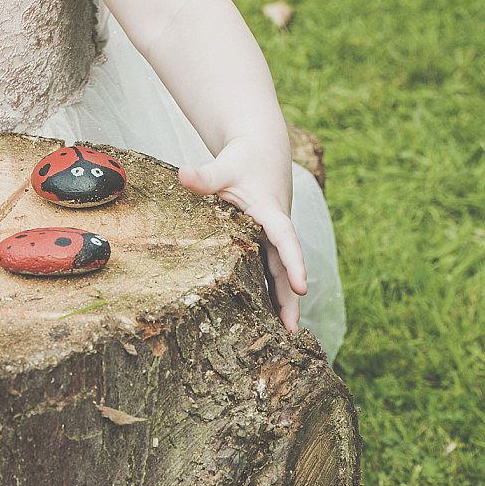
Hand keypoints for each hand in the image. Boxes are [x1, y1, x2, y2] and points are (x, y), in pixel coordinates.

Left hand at [177, 142, 307, 331]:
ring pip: (279, 271)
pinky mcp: (266, 242)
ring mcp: (272, 238)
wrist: (262, 151)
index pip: (285, 240)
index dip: (294, 263)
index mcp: (271, 212)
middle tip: (292, 330)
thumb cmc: (244, 160)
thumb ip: (205, 175)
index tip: (302, 286)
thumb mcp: (224, 166)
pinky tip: (266, 315)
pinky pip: (270, 269)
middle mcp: (276, 229)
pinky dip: (271, 290)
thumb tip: (182, 173)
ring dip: (283, 299)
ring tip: (285, 334)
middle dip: (290, 297)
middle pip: (286, 266)